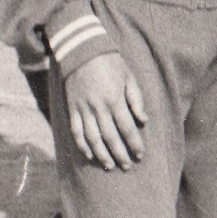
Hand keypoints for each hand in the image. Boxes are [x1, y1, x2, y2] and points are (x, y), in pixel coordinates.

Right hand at [63, 51, 148, 169]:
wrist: (82, 51)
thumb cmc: (111, 64)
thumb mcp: (129, 78)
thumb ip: (136, 100)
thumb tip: (143, 121)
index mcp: (115, 100)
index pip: (127, 128)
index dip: (134, 143)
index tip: (140, 155)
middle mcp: (99, 107)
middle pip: (111, 137)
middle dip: (120, 153)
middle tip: (127, 166)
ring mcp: (83, 109)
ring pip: (93, 138)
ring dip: (102, 154)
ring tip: (110, 165)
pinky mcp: (72, 109)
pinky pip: (76, 131)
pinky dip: (82, 145)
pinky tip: (90, 155)